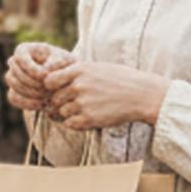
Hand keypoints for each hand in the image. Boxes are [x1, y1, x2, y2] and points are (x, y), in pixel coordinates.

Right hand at [5, 42, 74, 113]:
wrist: (66, 79)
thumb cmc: (64, 65)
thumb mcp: (63, 61)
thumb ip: (53, 65)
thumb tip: (42, 74)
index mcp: (24, 50)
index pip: (19, 57)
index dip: (29, 68)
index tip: (44, 76)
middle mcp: (15, 62)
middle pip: (14, 72)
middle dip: (31, 82)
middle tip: (47, 89)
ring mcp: (13, 77)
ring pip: (14, 86)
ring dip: (30, 93)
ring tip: (47, 96)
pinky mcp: (14, 91)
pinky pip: (13, 98)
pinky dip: (27, 103)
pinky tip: (42, 104)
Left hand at [45, 59, 170, 129]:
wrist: (142, 94)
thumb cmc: (121, 79)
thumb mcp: (97, 67)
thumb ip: (77, 71)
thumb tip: (56, 76)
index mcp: (80, 70)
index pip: (49, 80)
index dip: (51, 87)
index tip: (58, 89)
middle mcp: (79, 86)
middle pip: (54, 98)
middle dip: (59, 102)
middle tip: (69, 103)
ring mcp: (83, 103)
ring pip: (61, 112)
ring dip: (68, 113)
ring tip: (82, 110)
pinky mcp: (89, 119)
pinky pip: (70, 124)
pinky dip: (74, 123)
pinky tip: (86, 118)